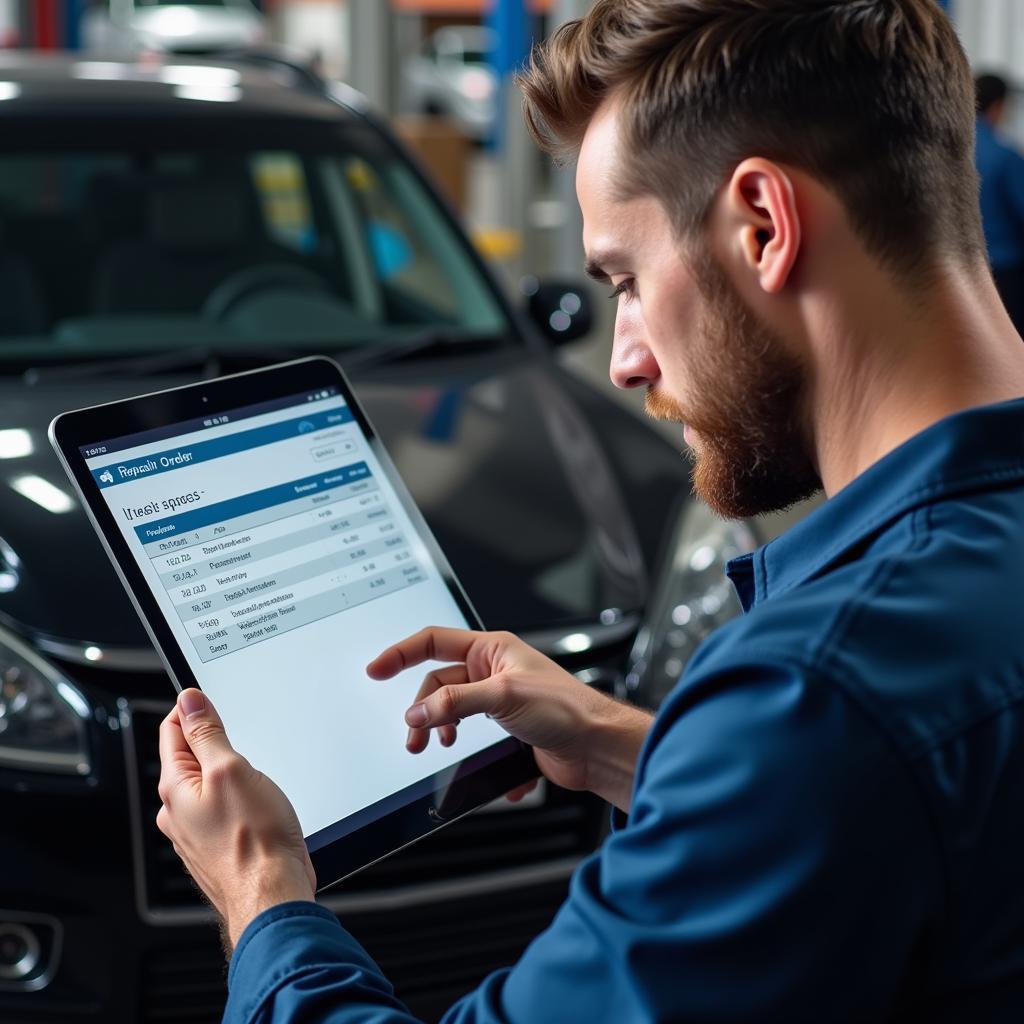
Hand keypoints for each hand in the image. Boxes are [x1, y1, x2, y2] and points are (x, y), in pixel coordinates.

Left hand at [156, 689, 315, 949]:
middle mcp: (178, 812)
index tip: (210, 696)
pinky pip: (222, 809)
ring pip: (207, 785)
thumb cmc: (255, 841)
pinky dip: (237, 796)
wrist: (272, 895)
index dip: (192, 708)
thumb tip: (189, 702)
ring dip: (227, 770)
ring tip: (253, 769)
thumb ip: (207, 733)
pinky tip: (257, 801)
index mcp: (175, 789)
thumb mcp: (230, 770)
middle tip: (240, 730)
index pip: (172, 732)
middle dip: (212, 739)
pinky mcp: (217, 847)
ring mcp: (196, 833)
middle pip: (189, 757)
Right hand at [367, 628, 651, 811]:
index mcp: (492, 649)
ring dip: (443, 731)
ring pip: (454, 713)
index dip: (401, 653)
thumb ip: (455, 701)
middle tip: (414, 737)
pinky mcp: (509, 730)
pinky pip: (477, 740)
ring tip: (439, 748)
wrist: (599, 746)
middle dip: (424, 710)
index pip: (434, 641)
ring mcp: (501, 700)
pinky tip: (490, 767)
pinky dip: (477, 757)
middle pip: (439, 684)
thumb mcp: (503, 696)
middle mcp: (494, 671)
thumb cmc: (568, 708)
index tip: (376, 669)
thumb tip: (419, 712)